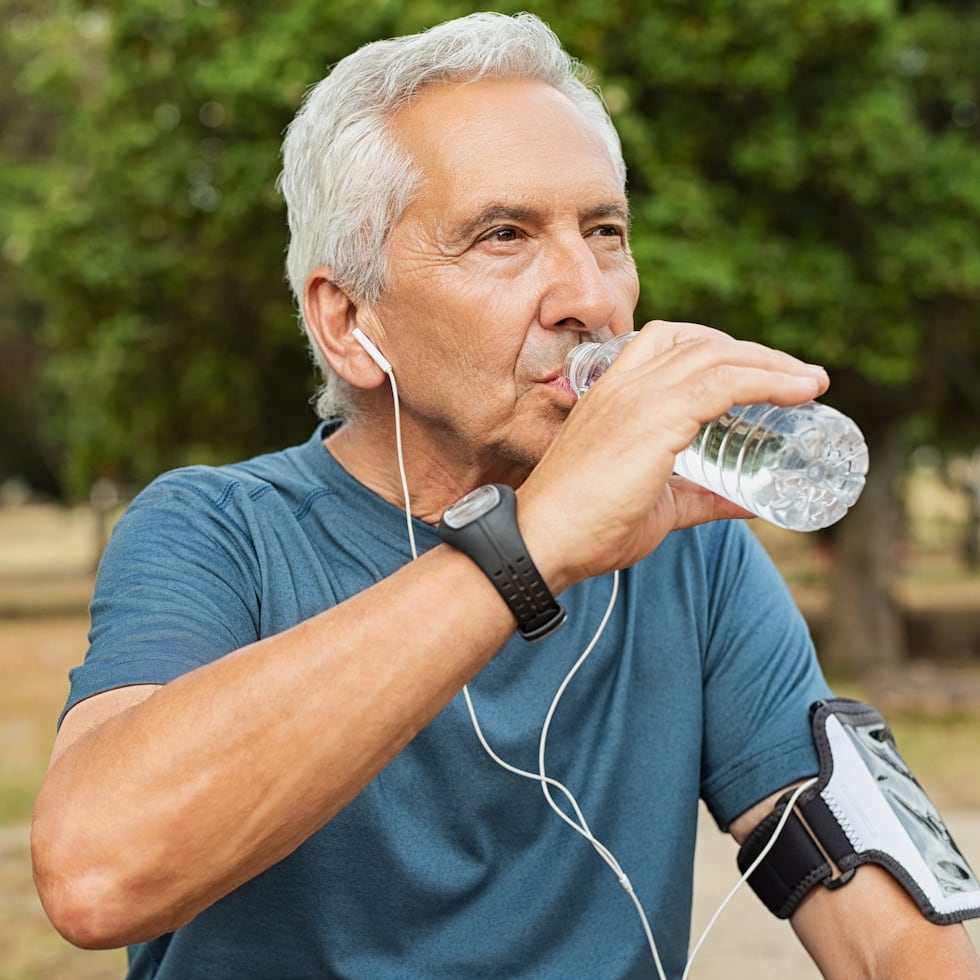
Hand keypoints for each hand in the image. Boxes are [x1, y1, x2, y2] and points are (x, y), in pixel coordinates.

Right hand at [517, 320, 828, 588]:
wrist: (542, 541)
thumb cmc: (587, 527)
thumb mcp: (657, 506)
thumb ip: (701, 498)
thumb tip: (751, 503)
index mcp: (614, 393)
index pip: (670, 342)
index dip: (720, 348)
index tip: (760, 370)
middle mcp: (626, 384)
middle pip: (702, 342)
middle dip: (756, 353)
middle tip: (799, 378)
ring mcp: (638, 397)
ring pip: (718, 356)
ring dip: (772, 363)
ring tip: (811, 382)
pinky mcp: (654, 419)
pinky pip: (723, 384)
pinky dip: (767, 381)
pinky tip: (800, 391)